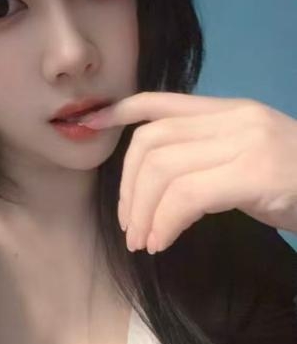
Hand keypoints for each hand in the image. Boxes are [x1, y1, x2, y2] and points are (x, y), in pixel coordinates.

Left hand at [79, 92, 296, 253]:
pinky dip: (164, 222)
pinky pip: (186, 195)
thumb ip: (206, 157)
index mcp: (228, 112)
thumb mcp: (247, 161)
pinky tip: (163, 242)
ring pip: (162, 168)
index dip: (118, 110)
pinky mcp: (254, 171)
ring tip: (145, 242)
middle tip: (130, 228)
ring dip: (142, 211)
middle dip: (127, 188)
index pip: (160, 101)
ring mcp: (246, 141)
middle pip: (150, 141)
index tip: (88, 124)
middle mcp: (234, 118)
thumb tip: (155, 182)